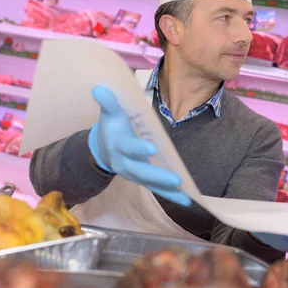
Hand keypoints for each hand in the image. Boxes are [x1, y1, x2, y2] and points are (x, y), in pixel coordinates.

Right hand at [88, 86, 190, 206]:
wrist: (103, 147)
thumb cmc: (112, 126)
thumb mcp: (110, 113)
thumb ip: (108, 102)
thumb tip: (100, 88)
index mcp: (118, 145)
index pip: (128, 147)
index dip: (138, 148)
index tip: (152, 148)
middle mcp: (124, 163)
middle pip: (141, 172)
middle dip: (158, 176)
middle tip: (176, 179)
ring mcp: (133, 173)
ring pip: (150, 183)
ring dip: (168, 190)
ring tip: (186, 197)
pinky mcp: (142, 179)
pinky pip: (156, 188)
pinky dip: (170, 194)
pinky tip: (187, 200)